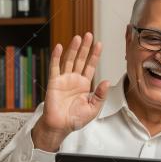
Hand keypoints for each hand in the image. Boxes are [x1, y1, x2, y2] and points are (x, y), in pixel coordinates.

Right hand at [32, 33, 109, 150]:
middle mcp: (74, 79)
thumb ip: (100, 94)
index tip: (99, 44)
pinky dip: (56, 56)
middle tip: (89, 35)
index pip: (90, 66)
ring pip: (69, 60)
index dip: (95, 55)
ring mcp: (64, 79)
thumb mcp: (93, 108)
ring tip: (78, 38)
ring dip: (73, 49)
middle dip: (85, 47)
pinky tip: (59, 47)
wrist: (61, 126)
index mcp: (84, 84)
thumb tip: (107, 81)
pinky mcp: (54, 82)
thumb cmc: (76, 119)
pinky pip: (55, 67)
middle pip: (80, 59)